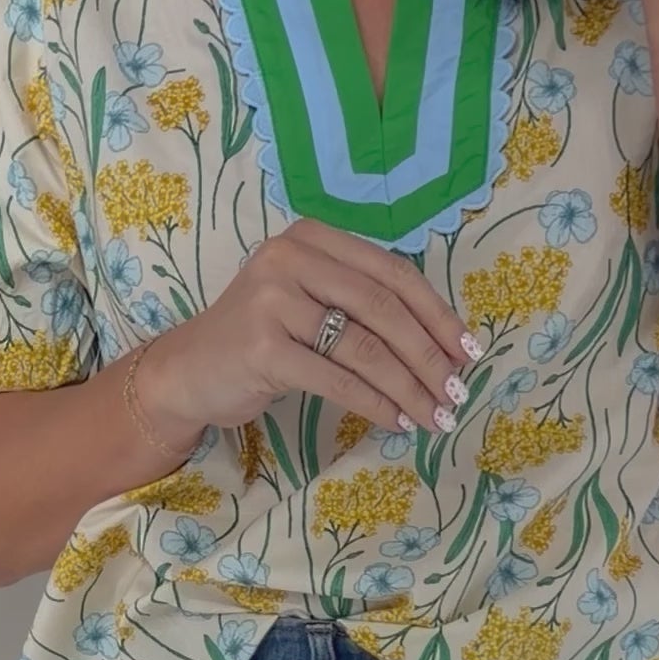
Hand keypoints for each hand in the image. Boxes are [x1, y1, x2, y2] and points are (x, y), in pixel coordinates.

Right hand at [132, 218, 483, 446]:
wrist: (189, 371)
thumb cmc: (261, 338)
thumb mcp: (312, 303)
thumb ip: (363, 305)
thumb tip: (446, 345)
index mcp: (313, 239)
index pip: (392, 272)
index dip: (437, 314)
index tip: (468, 351)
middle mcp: (291, 258)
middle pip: (383, 308)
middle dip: (429, 355)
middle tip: (457, 392)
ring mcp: (273, 300)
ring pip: (364, 346)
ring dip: (408, 386)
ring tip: (434, 415)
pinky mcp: (263, 347)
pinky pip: (337, 379)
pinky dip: (374, 403)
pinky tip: (396, 421)